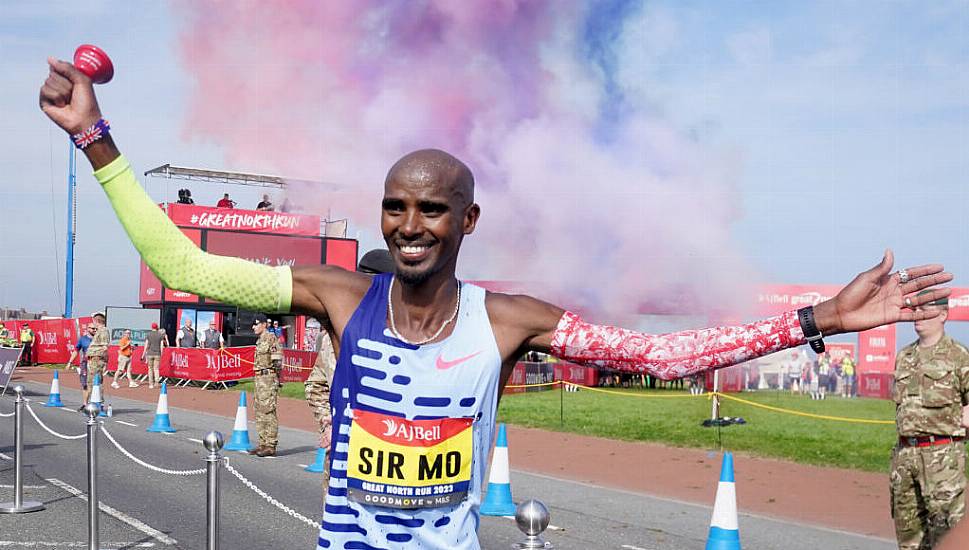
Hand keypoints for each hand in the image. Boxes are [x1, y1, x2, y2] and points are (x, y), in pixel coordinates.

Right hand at [39, 57, 101, 134]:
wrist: (85, 119)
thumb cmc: (87, 102)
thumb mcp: (82, 80)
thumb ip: (67, 68)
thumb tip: (50, 59)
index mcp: (67, 78)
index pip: (59, 66)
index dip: (68, 73)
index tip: (76, 83)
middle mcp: (57, 84)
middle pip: (54, 73)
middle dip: (66, 84)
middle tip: (73, 95)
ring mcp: (50, 92)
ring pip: (49, 81)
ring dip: (63, 91)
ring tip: (68, 101)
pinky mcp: (44, 100)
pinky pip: (45, 89)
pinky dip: (56, 97)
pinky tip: (61, 105)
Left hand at [814, 250, 952, 334]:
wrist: (841, 313)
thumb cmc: (850, 293)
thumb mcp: (866, 278)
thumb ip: (882, 268)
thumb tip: (890, 251)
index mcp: (888, 280)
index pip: (911, 274)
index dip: (925, 270)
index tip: (939, 267)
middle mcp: (894, 291)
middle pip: (918, 285)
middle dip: (934, 281)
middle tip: (950, 277)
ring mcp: (894, 304)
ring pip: (918, 300)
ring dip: (933, 296)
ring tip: (948, 292)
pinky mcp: (892, 317)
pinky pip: (911, 315)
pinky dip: (923, 314)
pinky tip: (935, 312)